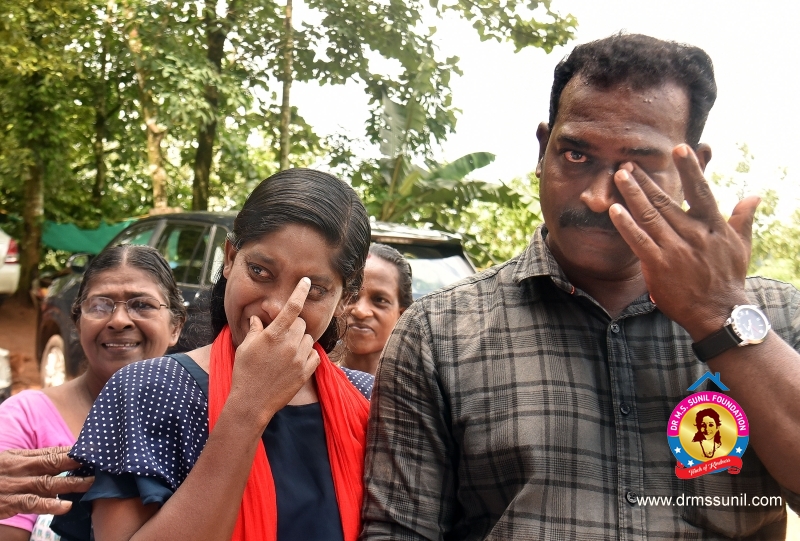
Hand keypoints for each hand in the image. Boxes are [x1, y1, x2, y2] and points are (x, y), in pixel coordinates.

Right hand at [0, 447, 92, 519]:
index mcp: (23, 458)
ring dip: (71, 484)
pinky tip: (67, 506)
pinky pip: (33, 503)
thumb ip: (33, 461)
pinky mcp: (10, 503)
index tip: (92, 451)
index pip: (52, 453)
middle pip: (53, 464)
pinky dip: (50, 505)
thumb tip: (61, 460)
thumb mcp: (11, 461)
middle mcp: (22, 470)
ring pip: (48, 483)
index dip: (73, 452)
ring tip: (91, 483)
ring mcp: (17, 486)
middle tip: (98, 463)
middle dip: (77, 463)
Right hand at [228, 277, 319, 426]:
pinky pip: (315, 355)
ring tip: (285, 353)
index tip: (307, 281)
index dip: (300, 291)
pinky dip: (308, 355)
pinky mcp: (306, 372)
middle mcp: (289, 344)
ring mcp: (299, 359)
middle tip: (281, 337)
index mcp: (273, 335)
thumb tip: (257, 318)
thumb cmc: (245, 372)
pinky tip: (295, 361)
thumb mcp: (245, 347)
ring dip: (300, 341)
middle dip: (293, 326)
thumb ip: (255, 329)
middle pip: (301, 323)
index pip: (292, 307)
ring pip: (308, 339)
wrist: (252, 402)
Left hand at [608, 144, 759, 339]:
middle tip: (629, 163)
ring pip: (649, 216)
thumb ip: (742, 219)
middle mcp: (693, 235)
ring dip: (632, 194)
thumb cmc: (728, 278)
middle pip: (666, 200)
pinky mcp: (658, 265)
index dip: (690, 169)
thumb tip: (754, 196)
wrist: (718, 313)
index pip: (701, 191)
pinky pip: (639, 240)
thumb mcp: (741, 247)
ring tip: (619, 176)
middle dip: (646, 180)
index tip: (680, 149)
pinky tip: (614, 209)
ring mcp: (675, 249)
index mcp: (713, 226)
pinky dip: (626, 224)